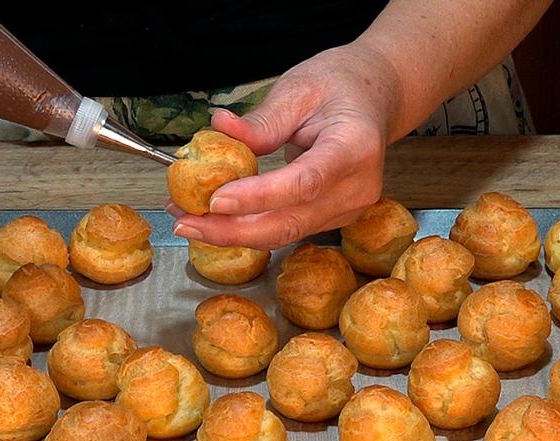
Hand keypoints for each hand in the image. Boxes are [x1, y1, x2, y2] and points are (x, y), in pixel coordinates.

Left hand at [171, 42, 401, 249]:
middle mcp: (358, 188)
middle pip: (291, 222)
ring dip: (233, 233)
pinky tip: (215, 221)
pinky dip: (249, 228)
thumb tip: (219, 131)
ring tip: (188, 221)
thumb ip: (262, 120)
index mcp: (355, 148)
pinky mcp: (334, 218)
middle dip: (233, 229)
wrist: (374, 99)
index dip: (258, 197)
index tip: (215, 200)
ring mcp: (349, 209)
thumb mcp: (299, 89)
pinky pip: (288, 230)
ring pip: (286, 233)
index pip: (304, 182)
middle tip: (185, 221)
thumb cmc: (339, 87)